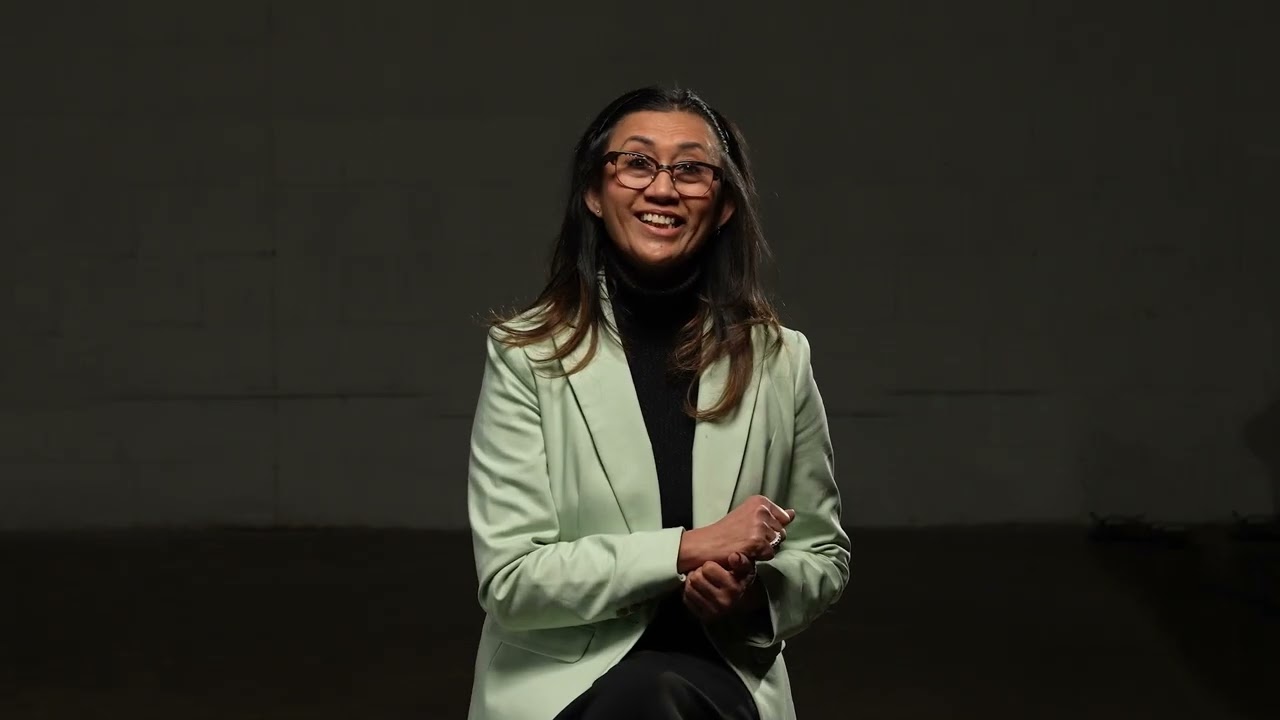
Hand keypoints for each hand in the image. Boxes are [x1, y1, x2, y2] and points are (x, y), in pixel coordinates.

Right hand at [678, 495, 794, 571]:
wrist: (705, 544)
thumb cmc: (725, 532)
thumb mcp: (749, 517)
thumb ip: (773, 515)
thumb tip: (792, 513)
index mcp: (760, 501)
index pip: (783, 518)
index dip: (770, 529)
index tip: (752, 529)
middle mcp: (761, 510)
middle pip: (781, 532)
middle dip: (769, 540)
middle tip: (747, 539)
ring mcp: (759, 526)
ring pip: (776, 544)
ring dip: (764, 549)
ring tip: (745, 545)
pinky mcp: (757, 542)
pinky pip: (770, 554)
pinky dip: (759, 557)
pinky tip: (745, 552)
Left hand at [683, 552, 755, 622]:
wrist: (741, 604)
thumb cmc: (740, 581)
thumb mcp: (746, 569)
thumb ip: (741, 561)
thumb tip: (733, 556)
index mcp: (734, 588)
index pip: (707, 568)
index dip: (709, 565)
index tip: (714, 568)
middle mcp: (723, 602)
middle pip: (696, 578)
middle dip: (698, 573)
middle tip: (705, 575)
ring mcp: (713, 612)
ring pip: (689, 589)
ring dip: (692, 583)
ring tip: (701, 581)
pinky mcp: (704, 617)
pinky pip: (687, 599)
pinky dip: (690, 593)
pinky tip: (698, 590)